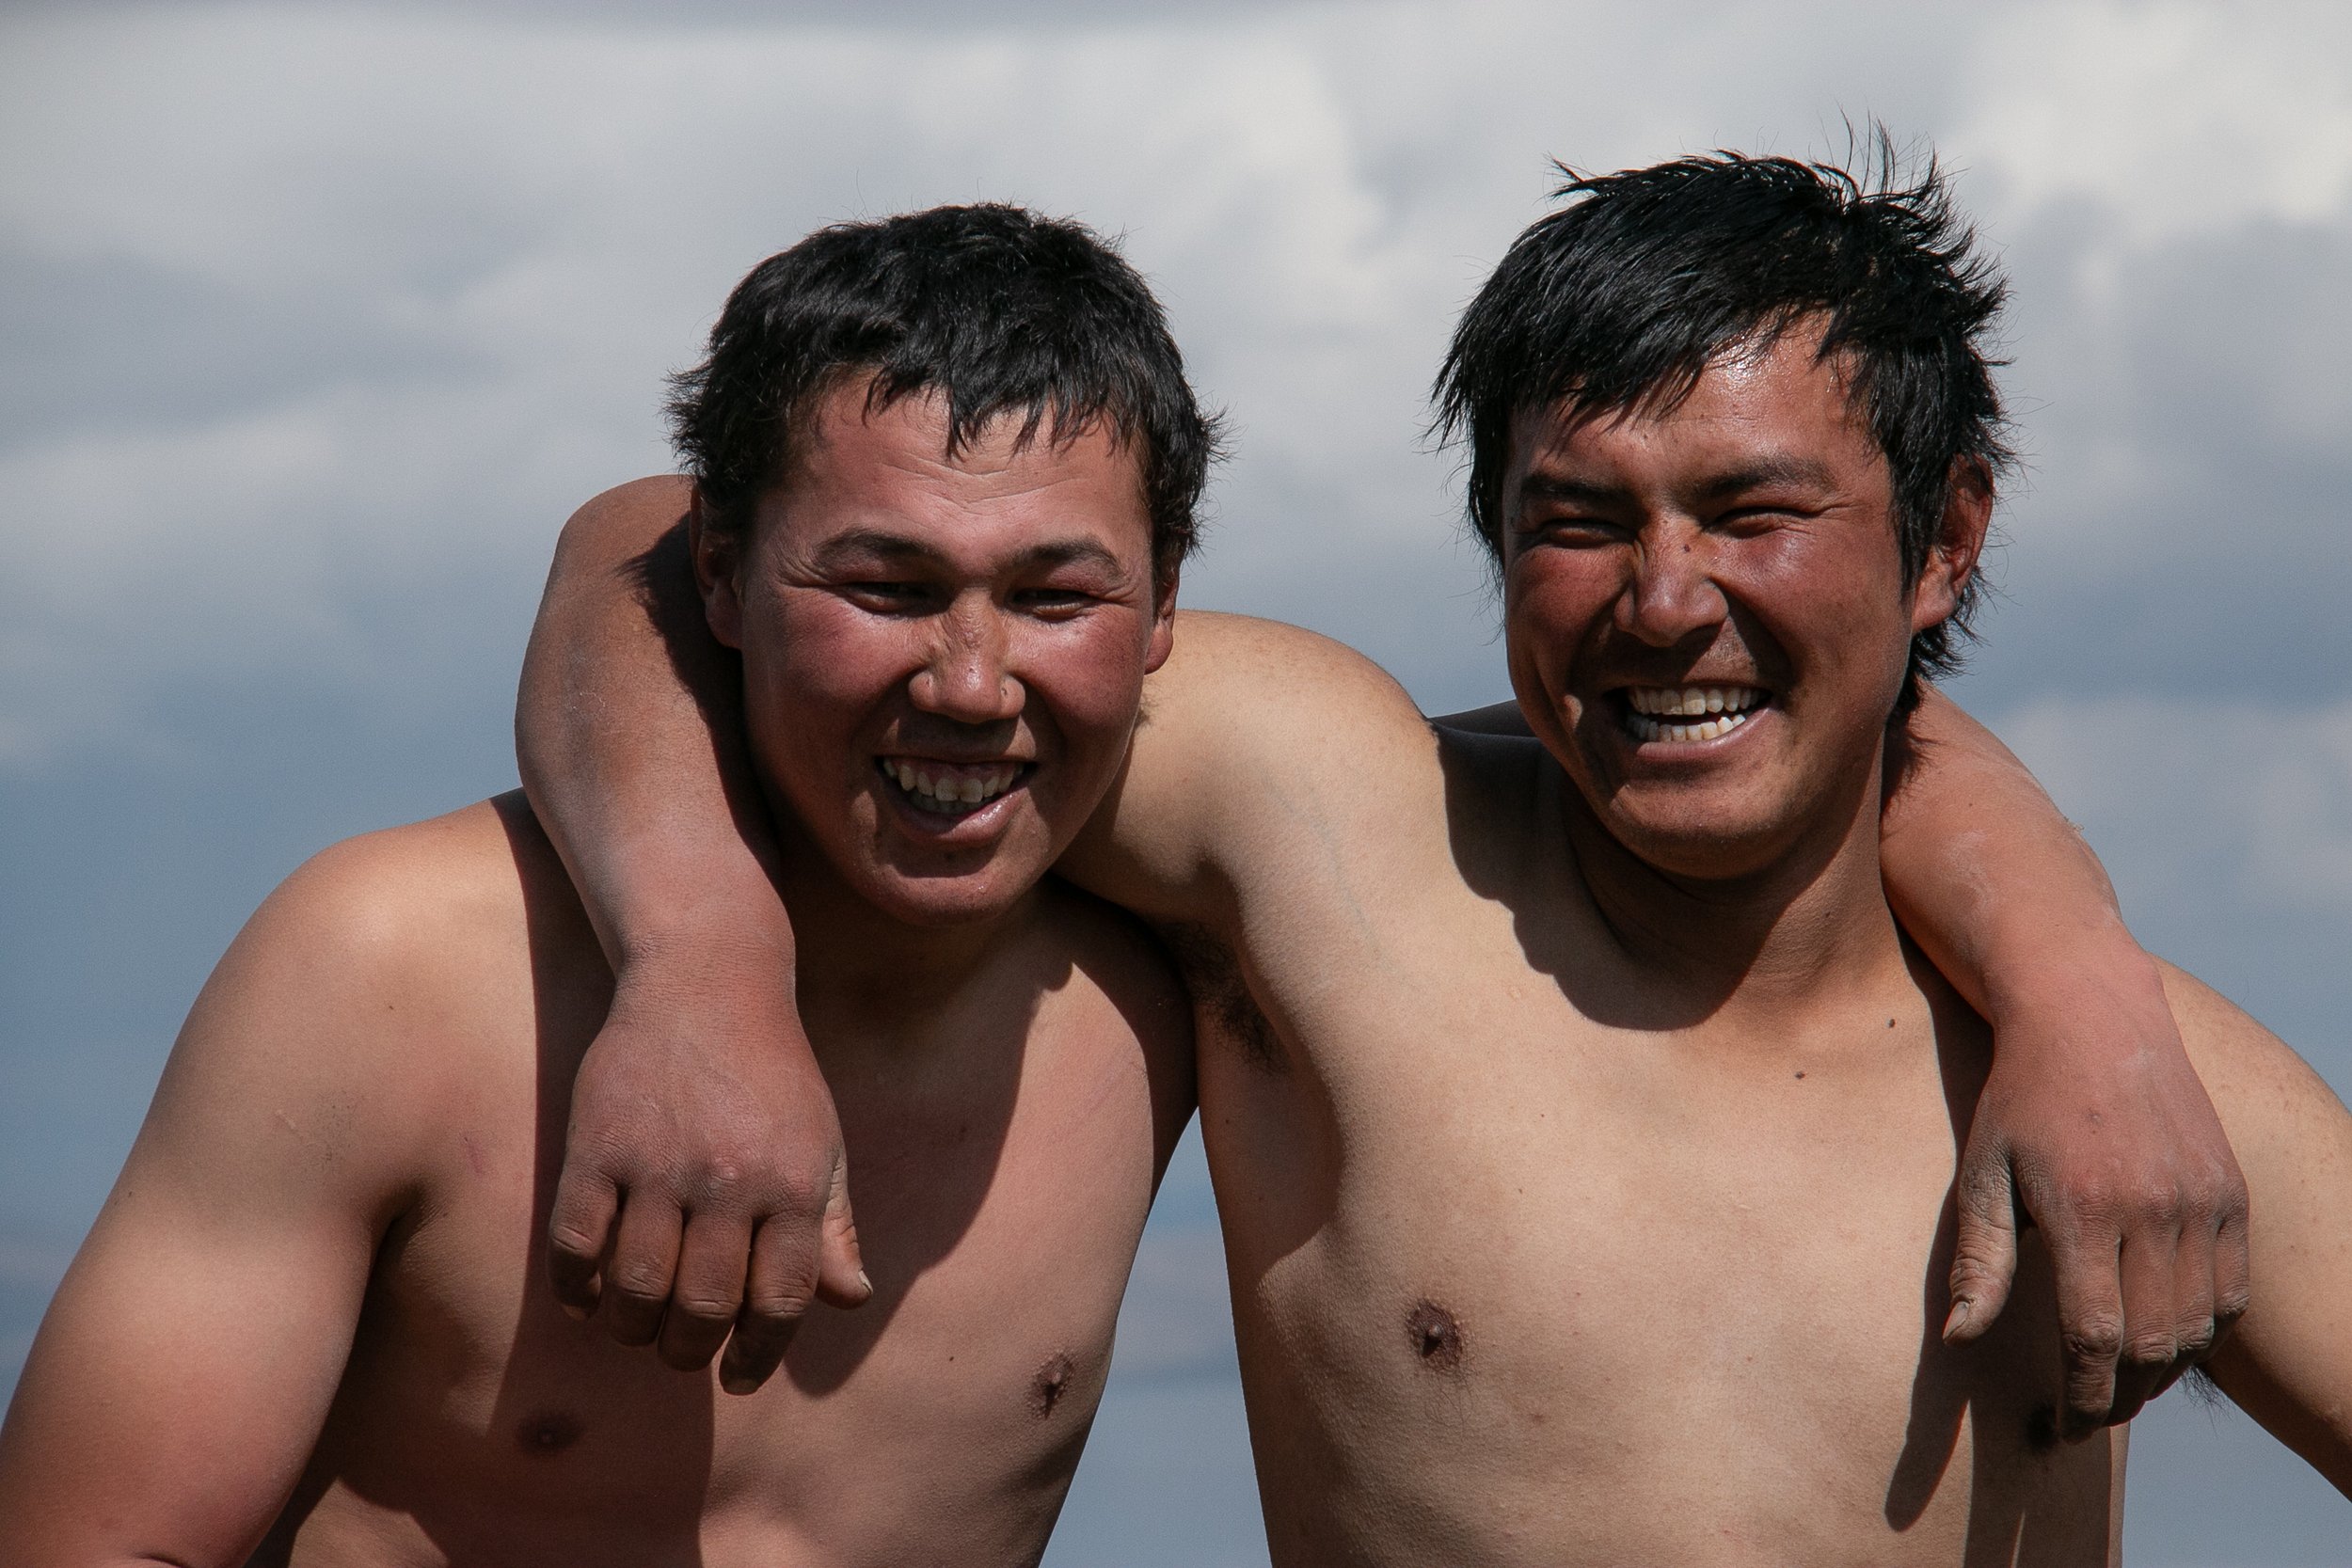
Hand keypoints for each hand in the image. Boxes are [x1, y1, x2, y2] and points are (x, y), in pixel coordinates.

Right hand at [547, 954, 870, 1393]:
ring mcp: (658, 1163)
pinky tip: (591, 1299)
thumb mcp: (823, 1142)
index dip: (758, 1355)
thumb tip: (851, 1300)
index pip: (779, 1301)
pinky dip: (578, 1291)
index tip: (740, 1375)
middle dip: (689, 1352)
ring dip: (633, 1329)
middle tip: (683, 1353)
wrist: (708, 978)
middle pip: (701, 1308)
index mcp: (794, 1181)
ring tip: (638, 1328)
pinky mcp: (596, 1147)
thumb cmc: (774, 1072)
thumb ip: (834, 1225)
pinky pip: (575, 1246)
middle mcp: (729, 1177)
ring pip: (636, 1288)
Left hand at [1946, 943, 2249, 1437]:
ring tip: (2123, 1387)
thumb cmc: (2019, 1098)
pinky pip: (2231, 1289)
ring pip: (2198, 1325)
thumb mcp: (1982, 1172)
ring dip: (2164, 1371)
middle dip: (2121, 1396)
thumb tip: (1958, 1339)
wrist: (2091, 1017)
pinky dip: (2203, 1329)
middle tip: (2090, 1417)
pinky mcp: (2231, 1192)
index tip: (2062, 1428)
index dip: (2081, 1397)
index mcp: (2086, 1209)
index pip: (2094, 1337)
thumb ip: (1977, 1261)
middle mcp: (2156, 1209)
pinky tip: (2166, 1338)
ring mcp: (2204, 1201)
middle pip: (2154, 1343)